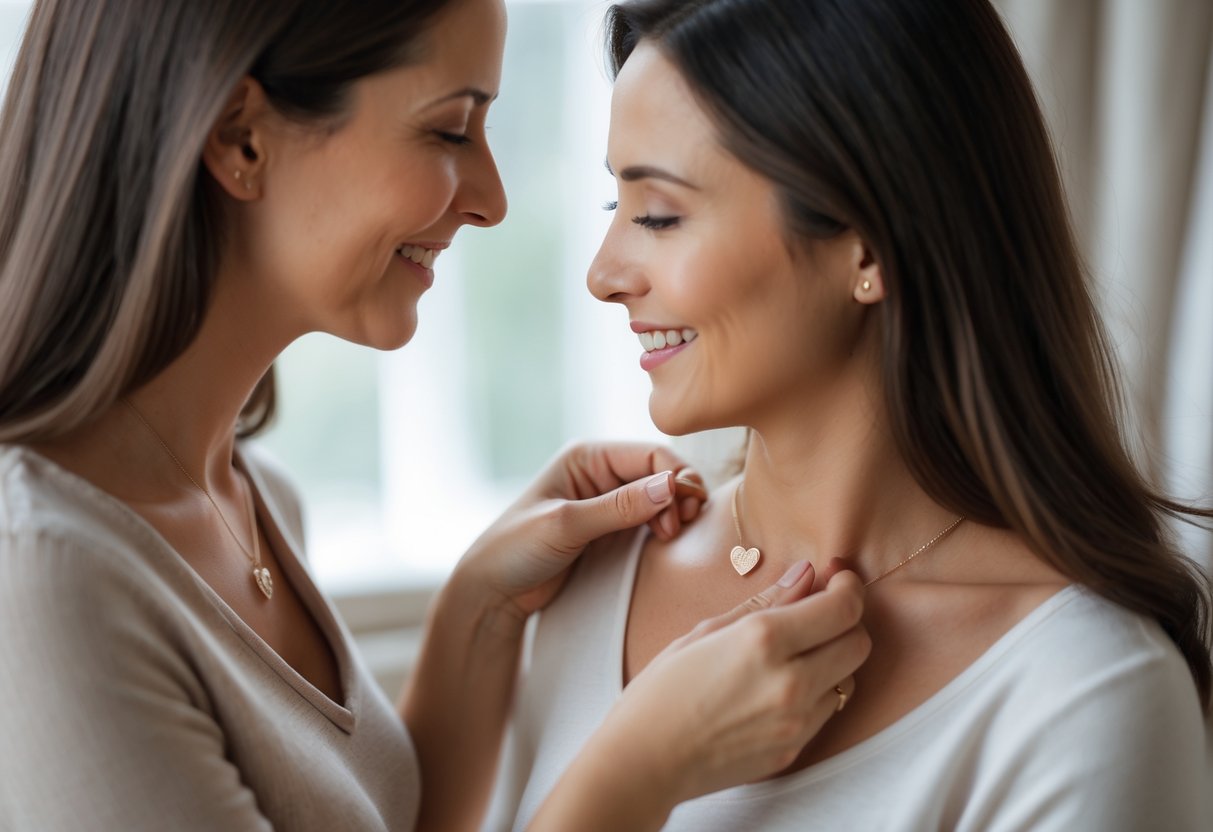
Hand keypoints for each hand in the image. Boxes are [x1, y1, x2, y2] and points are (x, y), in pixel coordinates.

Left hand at [455, 442, 707, 620]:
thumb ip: (618, 507)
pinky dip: (664, 526)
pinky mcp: (611, 529)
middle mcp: (600, 472)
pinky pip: (650, 520)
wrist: (493, 591)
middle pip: (660, 471)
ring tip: (672, 537)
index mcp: (586, 456)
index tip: (679, 515)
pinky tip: (665, 542)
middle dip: (678, 495)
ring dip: (674, 512)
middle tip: (679, 529)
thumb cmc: (515, 549)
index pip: (650, 453)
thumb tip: (670, 486)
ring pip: (659, 496)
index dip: (674, 478)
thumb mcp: (566, 524)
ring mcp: (606, 501)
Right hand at [528, 563, 869, 831]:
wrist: (643, 760)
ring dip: (832, 659)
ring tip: (795, 652)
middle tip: (820, 611)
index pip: (842, 608)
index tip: (838, 577)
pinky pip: (826, 711)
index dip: (848, 586)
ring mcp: (796, 721)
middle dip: (846, 621)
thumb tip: (806, 574)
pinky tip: (779, 686)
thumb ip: (765, 602)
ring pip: (848, 679)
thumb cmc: (661, 690)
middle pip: (859, 643)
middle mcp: (790, 681)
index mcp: (764, 641)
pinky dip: (816, 692)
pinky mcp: (794, 749)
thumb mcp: (706, 631)